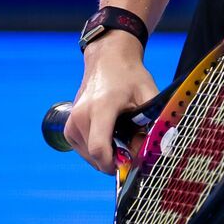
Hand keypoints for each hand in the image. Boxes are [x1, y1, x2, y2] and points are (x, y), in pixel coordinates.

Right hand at [64, 35, 158, 174]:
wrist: (107, 60)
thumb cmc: (129, 76)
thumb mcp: (148, 95)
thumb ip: (151, 123)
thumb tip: (154, 150)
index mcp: (101, 108)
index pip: (99, 148)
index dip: (115, 164)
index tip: (130, 164)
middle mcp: (81, 117)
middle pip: (96, 157)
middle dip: (116, 161)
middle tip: (132, 148)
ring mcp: (72, 123)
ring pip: (90, 157)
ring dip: (107, 156)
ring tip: (122, 137)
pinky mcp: (69, 128)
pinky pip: (84, 151)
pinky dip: (98, 151)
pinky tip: (110, 135)